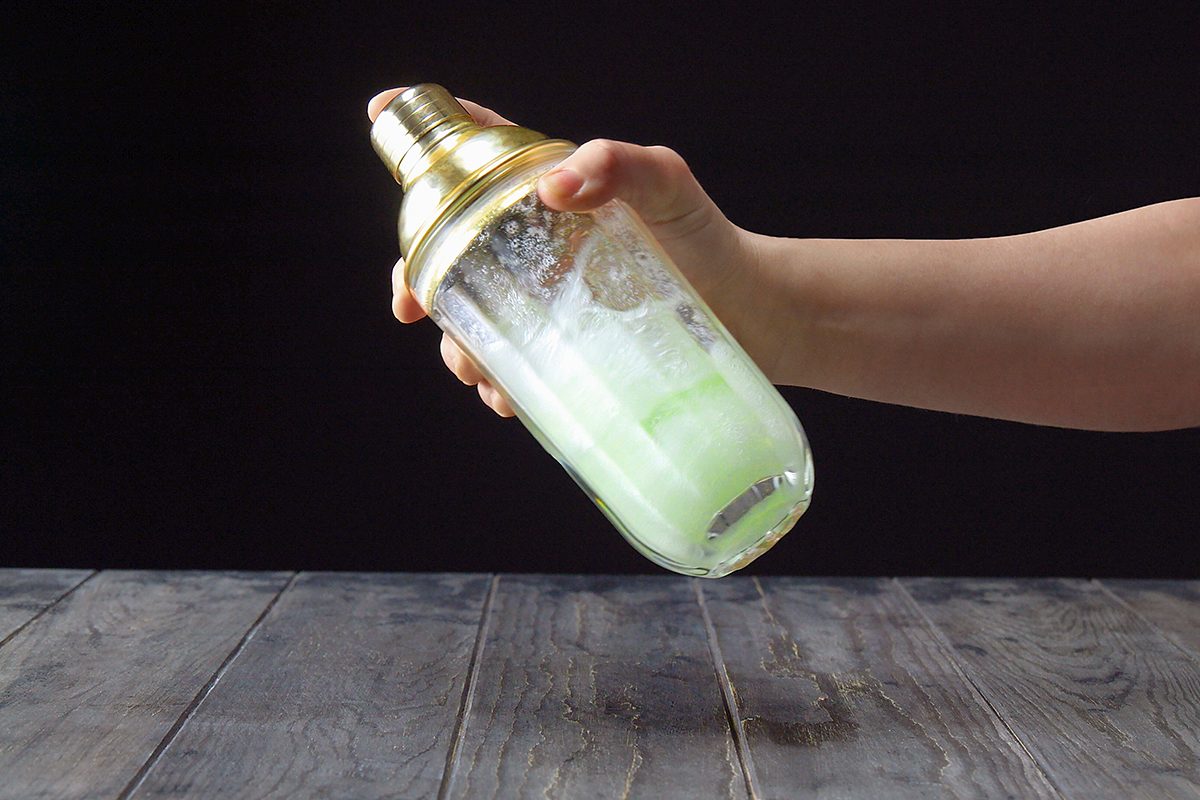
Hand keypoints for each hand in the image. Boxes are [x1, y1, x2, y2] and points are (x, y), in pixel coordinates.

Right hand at [368, 87, 762, 417]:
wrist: (759, 318)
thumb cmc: (712, 241)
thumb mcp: (669, 187)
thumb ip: (620, 166)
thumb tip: (553, 184)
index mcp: (554, 195)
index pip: (479, 154)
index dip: (428, 138)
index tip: (379, 117)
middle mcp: (542, 247)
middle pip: (453, 250)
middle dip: (418, 275)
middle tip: (413, 305)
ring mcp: (552, 302)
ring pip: (475, 319)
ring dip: (457, 346)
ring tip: (477, 373)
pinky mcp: (571, 351)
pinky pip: (517, 368)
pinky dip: (501, 386)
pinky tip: (510, 402)